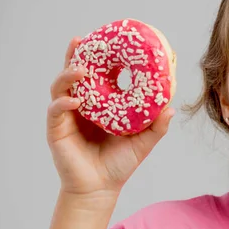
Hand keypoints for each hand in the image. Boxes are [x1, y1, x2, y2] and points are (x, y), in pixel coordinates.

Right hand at [46, 37, 174, 196]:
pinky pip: (56, 111)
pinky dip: (63, 103)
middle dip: (75, 55)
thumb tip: (172, 107)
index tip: (108, 40)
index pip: (96, 75)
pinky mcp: (57, 130)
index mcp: (98, 104)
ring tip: (80, 69)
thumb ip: (157, 126)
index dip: (99, 58)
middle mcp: (80, 105)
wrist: (101, 189)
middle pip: (73, 74)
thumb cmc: (120, 164)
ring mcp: (67, 116)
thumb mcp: (143, 142)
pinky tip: (74, 101)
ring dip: (68, 75)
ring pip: (60, 87)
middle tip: (81, 40)